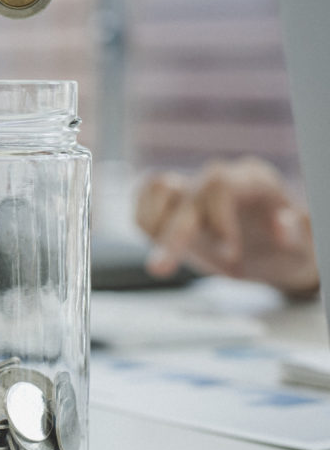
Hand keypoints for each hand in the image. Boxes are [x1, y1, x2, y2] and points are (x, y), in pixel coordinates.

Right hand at [135, 157, 318, 296]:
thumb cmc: (289, 249)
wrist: (272, 256)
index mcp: (253, 181)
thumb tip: (283, 224)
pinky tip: (156, 245)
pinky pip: (143, 198)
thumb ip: (298, 233)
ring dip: (154, 225)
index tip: (227, 253)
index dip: (218, 218)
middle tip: (160, 269)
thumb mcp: (306, 248)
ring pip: (156, 187)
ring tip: (162, 261)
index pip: (220, 185)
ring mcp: (193, 189)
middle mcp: (219, 180)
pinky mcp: (172, 203)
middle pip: (185, 193)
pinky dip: (144, 220)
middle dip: (172, 234)